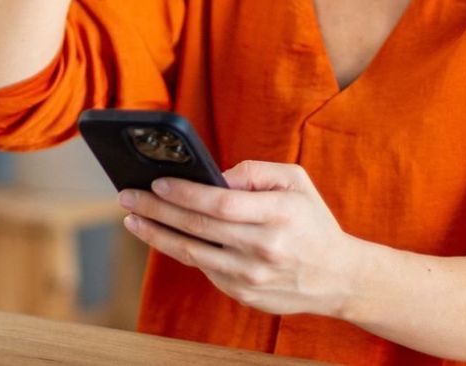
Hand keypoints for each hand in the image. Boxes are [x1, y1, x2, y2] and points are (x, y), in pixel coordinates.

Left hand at [118, 160, 363, 316]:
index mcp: (279, 215)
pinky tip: (160, 235)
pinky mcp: (243, 294)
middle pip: (198, 227)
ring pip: (192, 253)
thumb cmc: (310, 220)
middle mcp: (264, 249)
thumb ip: (253, 171)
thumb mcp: (295, 181)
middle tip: (127, 196)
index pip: (221, 203)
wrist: (338, 277)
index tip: (156, 183)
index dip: (184, 193)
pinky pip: (202, 268)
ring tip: (132, 218)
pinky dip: (178, 250)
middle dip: (155, 210)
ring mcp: (252, 277)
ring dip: (156, 234)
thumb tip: (211, 175)